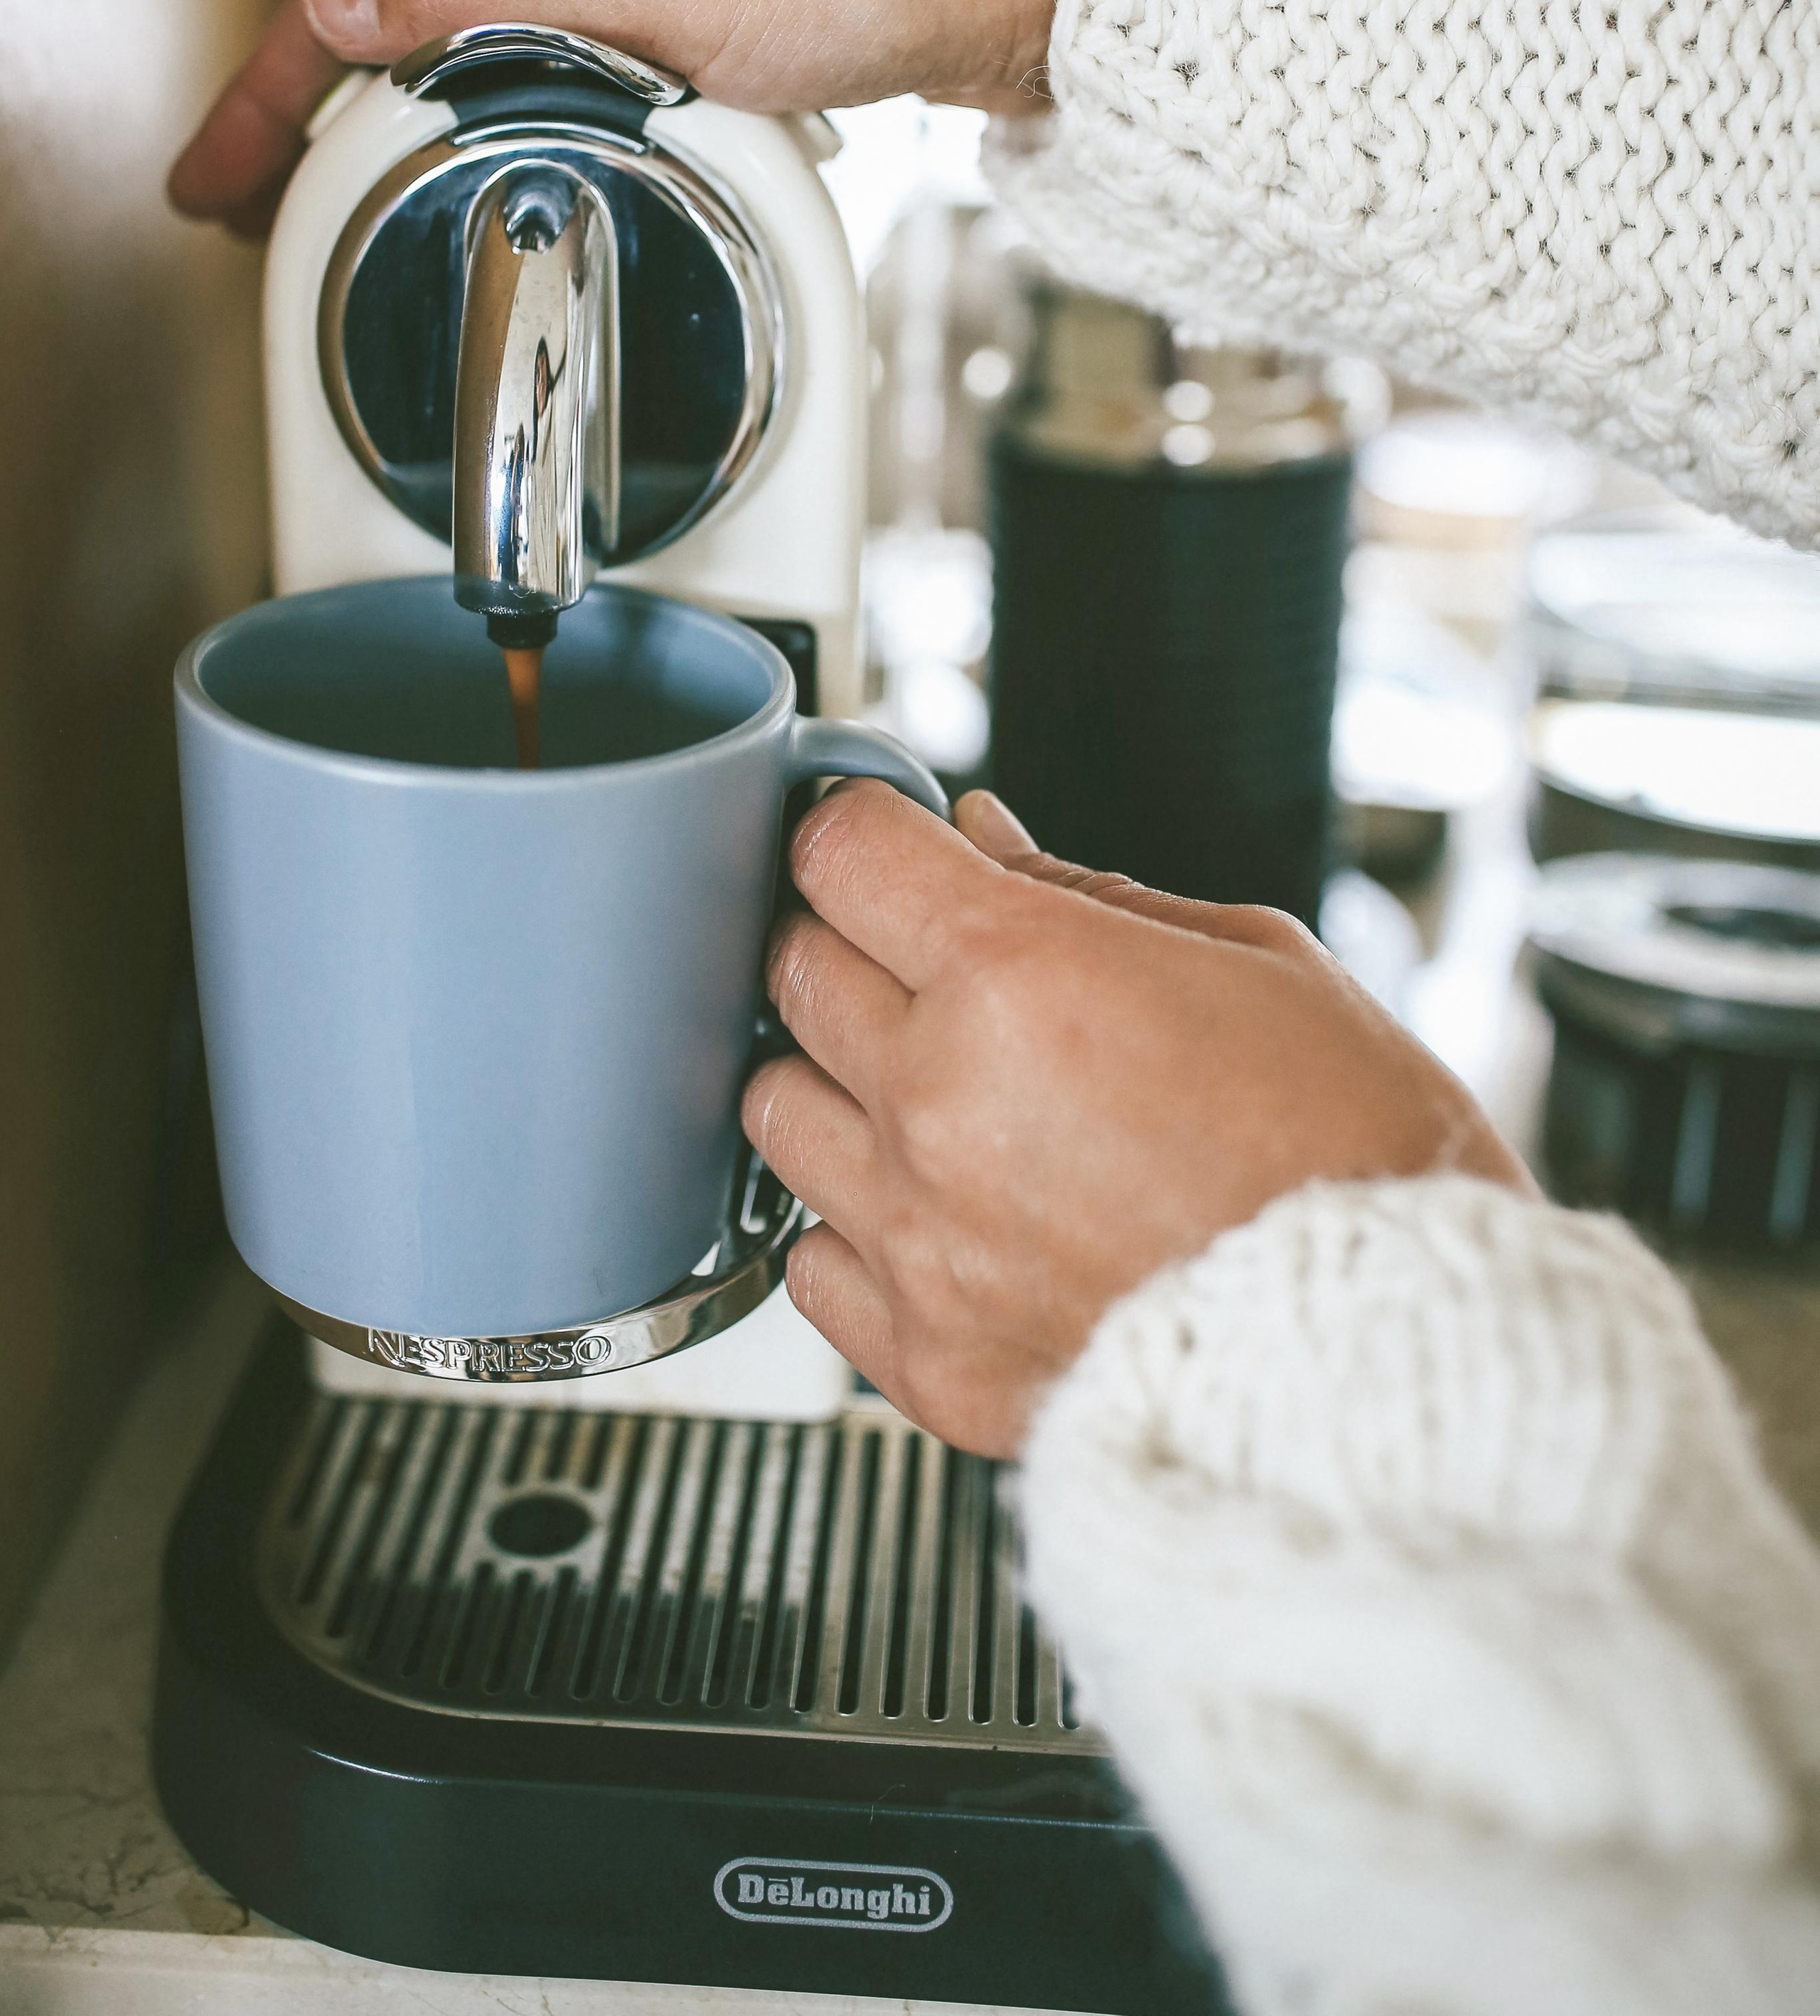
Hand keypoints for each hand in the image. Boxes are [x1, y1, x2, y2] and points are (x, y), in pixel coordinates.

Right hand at [169, 0, 1071, 234]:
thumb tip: (347, 3)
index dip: (269, 92)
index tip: (213, 179)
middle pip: (401, 25)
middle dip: (311, 116)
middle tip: (253, 204)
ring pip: (478, 58)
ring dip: (399, 129)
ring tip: (349, 201)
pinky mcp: (704, 30)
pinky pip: (563, 84)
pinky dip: (501, 132)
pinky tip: (506, 169)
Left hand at [744, 785, 1530, 1457]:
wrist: (1402, 1353)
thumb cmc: (1359, 1155)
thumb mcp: (1251, 960)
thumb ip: (1084, 895)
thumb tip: (983, 842)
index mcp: (1017, 976)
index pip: (840, 851)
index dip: (862, 829)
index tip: (882, 842)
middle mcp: (940, 1102)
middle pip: (794, 968)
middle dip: (852, 944)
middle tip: (926, 961)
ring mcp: (919, 1238)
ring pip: (774, 1111)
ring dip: (837, 1082)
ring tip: (934, 1093)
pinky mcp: (926, 1357)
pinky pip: (808, 1264)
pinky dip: (852, 1227)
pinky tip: (933, 1211)